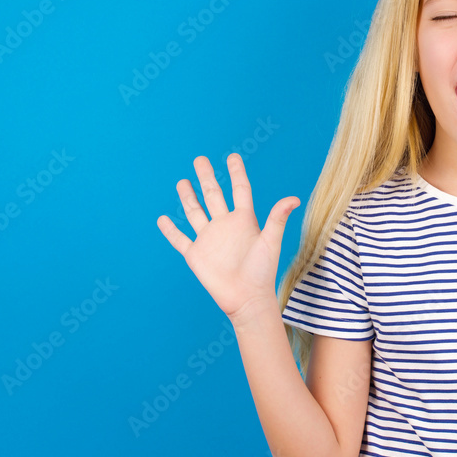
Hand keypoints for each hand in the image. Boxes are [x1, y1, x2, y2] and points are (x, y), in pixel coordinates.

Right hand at [156, 153, 299, 319]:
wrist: (247, 299)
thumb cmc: (262, 273)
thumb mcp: (270, 242)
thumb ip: (277, 218)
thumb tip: (294, 198)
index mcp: (244, 221)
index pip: (239, 190)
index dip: (236, 173)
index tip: (232, 156)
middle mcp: (225, 226)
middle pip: (213, 195)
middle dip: (206, 177)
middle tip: (199, 159)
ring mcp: (209, 239)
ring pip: (195, 213)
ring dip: (188, 197)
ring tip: (182, 181)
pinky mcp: (196, 254)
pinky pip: (180, 239)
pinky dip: (170, 229)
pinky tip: (163, 218)